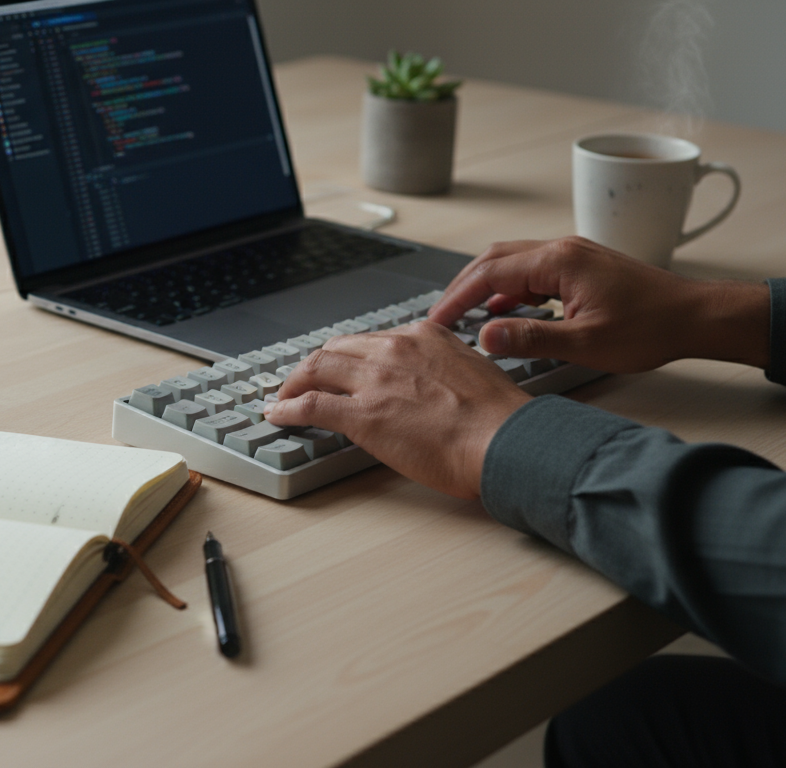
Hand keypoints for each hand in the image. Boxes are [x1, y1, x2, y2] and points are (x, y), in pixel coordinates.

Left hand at [264, 323, 531, 498]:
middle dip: (314, 366)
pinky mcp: (363, 414)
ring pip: (317, 369)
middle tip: (302, 381)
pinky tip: (278, 415)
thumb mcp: (470, 373)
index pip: (370, 340)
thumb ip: (440, 369)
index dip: (348, 356)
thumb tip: (425, 386)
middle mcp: (395, 349)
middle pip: (337, 349)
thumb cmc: (499, 419)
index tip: (340, 368)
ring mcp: (376, 380)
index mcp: (424, 336)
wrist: (507, 440)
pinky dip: (288, 408)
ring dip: (294, 383)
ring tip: (284, 397)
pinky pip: (311, 405)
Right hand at [427, 237, 770, 372]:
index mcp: (559, 262)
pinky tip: (504, 310)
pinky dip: (509, 288)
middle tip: (441, 316)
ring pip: (512, 263)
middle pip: (495, 260)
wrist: (695, 317)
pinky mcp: (581, 267)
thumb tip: (486, 336)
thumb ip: (531, 338)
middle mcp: (563, 249)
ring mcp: (572, 256)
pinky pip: (532, 271)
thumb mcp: (586, 342)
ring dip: (485, 286)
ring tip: (464, 314)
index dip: (457, 297)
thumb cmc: (651, 327)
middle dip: (463, 287)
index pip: (490, 273)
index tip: (437, 319)